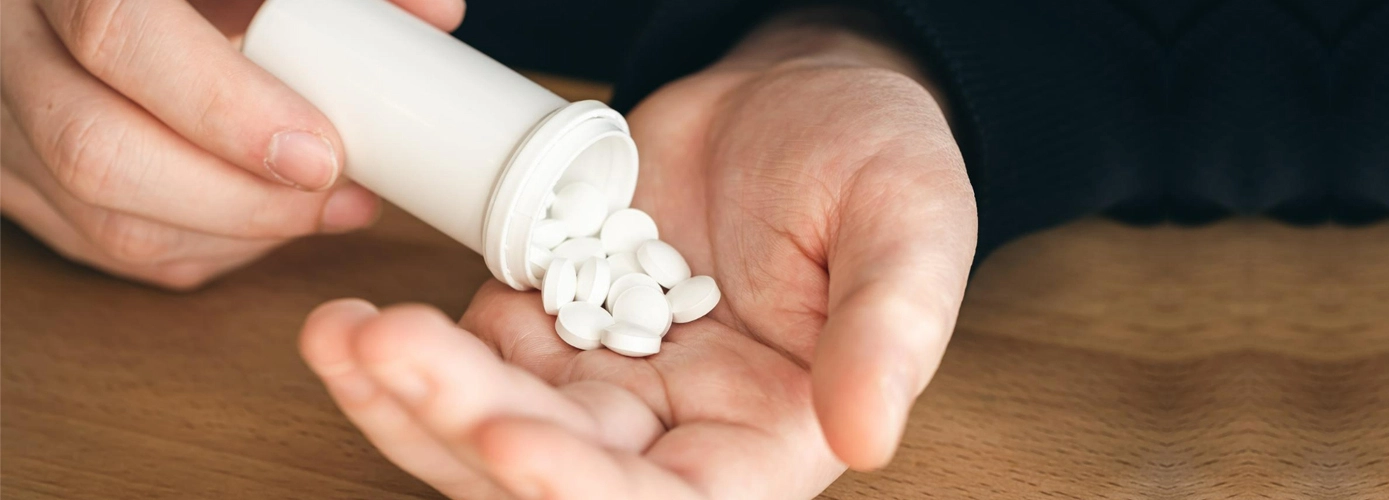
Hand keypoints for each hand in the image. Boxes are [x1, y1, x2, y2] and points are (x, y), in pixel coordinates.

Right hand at [0, 0, 463, 288]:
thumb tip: (437, 14)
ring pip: (97, 217)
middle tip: (337, 195)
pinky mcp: (10, 177)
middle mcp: (10, 48)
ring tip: (324, 210)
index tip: (321, 153)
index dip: (224, 109)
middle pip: (99, 151)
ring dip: (230, 234)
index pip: (120, 38)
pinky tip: (268, 225)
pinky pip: (96, 243)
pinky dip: (196, 247)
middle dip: (239, 198)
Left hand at [300, 8, 977, 499]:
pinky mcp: (551, 328)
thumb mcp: (911, 230)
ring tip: (344, 340)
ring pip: (492, 428)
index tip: (515, 442)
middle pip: (557, 474)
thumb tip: (868, 437)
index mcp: (769, 439)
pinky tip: (347, 326)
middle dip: (468, 425)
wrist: (805, 88)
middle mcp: (680, 435)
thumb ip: (891, 331)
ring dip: (413, 400)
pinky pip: (468, 360)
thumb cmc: (880, 159)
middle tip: (396, 351)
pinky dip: (401, 355)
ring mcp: (607, 384)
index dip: (588, 494)